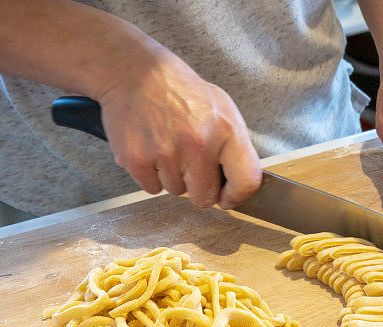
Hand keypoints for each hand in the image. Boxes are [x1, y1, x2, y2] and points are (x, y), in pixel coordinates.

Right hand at [97, 53, 261, 208]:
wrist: (136, 72)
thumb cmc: (182, 92)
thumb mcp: (222, 108)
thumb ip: (234, 147)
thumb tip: (238, 186)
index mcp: (226, 130)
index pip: (246, 182)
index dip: (237, 196)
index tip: (228, 197)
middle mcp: (198, 144)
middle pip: (205, 198)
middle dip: (199, 187)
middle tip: (190, 163)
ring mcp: (166, 153)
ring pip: (176, 192)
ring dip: (173, 177)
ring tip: (168, 146)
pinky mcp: (137, 159)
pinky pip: (151, 188)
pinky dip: (151, 175)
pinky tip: (151, 149)